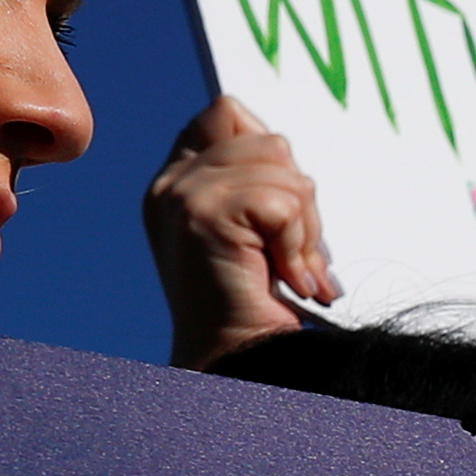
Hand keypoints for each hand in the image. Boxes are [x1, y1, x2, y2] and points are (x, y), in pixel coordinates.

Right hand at [147, 96, 332, 366]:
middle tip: (299, 258)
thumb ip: (259, 188)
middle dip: (300, 200)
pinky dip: (299, 244)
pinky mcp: (201, 215)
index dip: (269, 152)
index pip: (228, 113)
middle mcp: (170, 183)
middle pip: (269, 141)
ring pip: (282, 166)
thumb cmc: (254, 309)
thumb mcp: (255, 235)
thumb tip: (293, 158)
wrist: (235, 362)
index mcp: (176, 182)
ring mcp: (181, 195)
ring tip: (294, 272)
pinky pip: (281, 202)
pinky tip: (289, 279)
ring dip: (305, 226)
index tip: (281, 214)